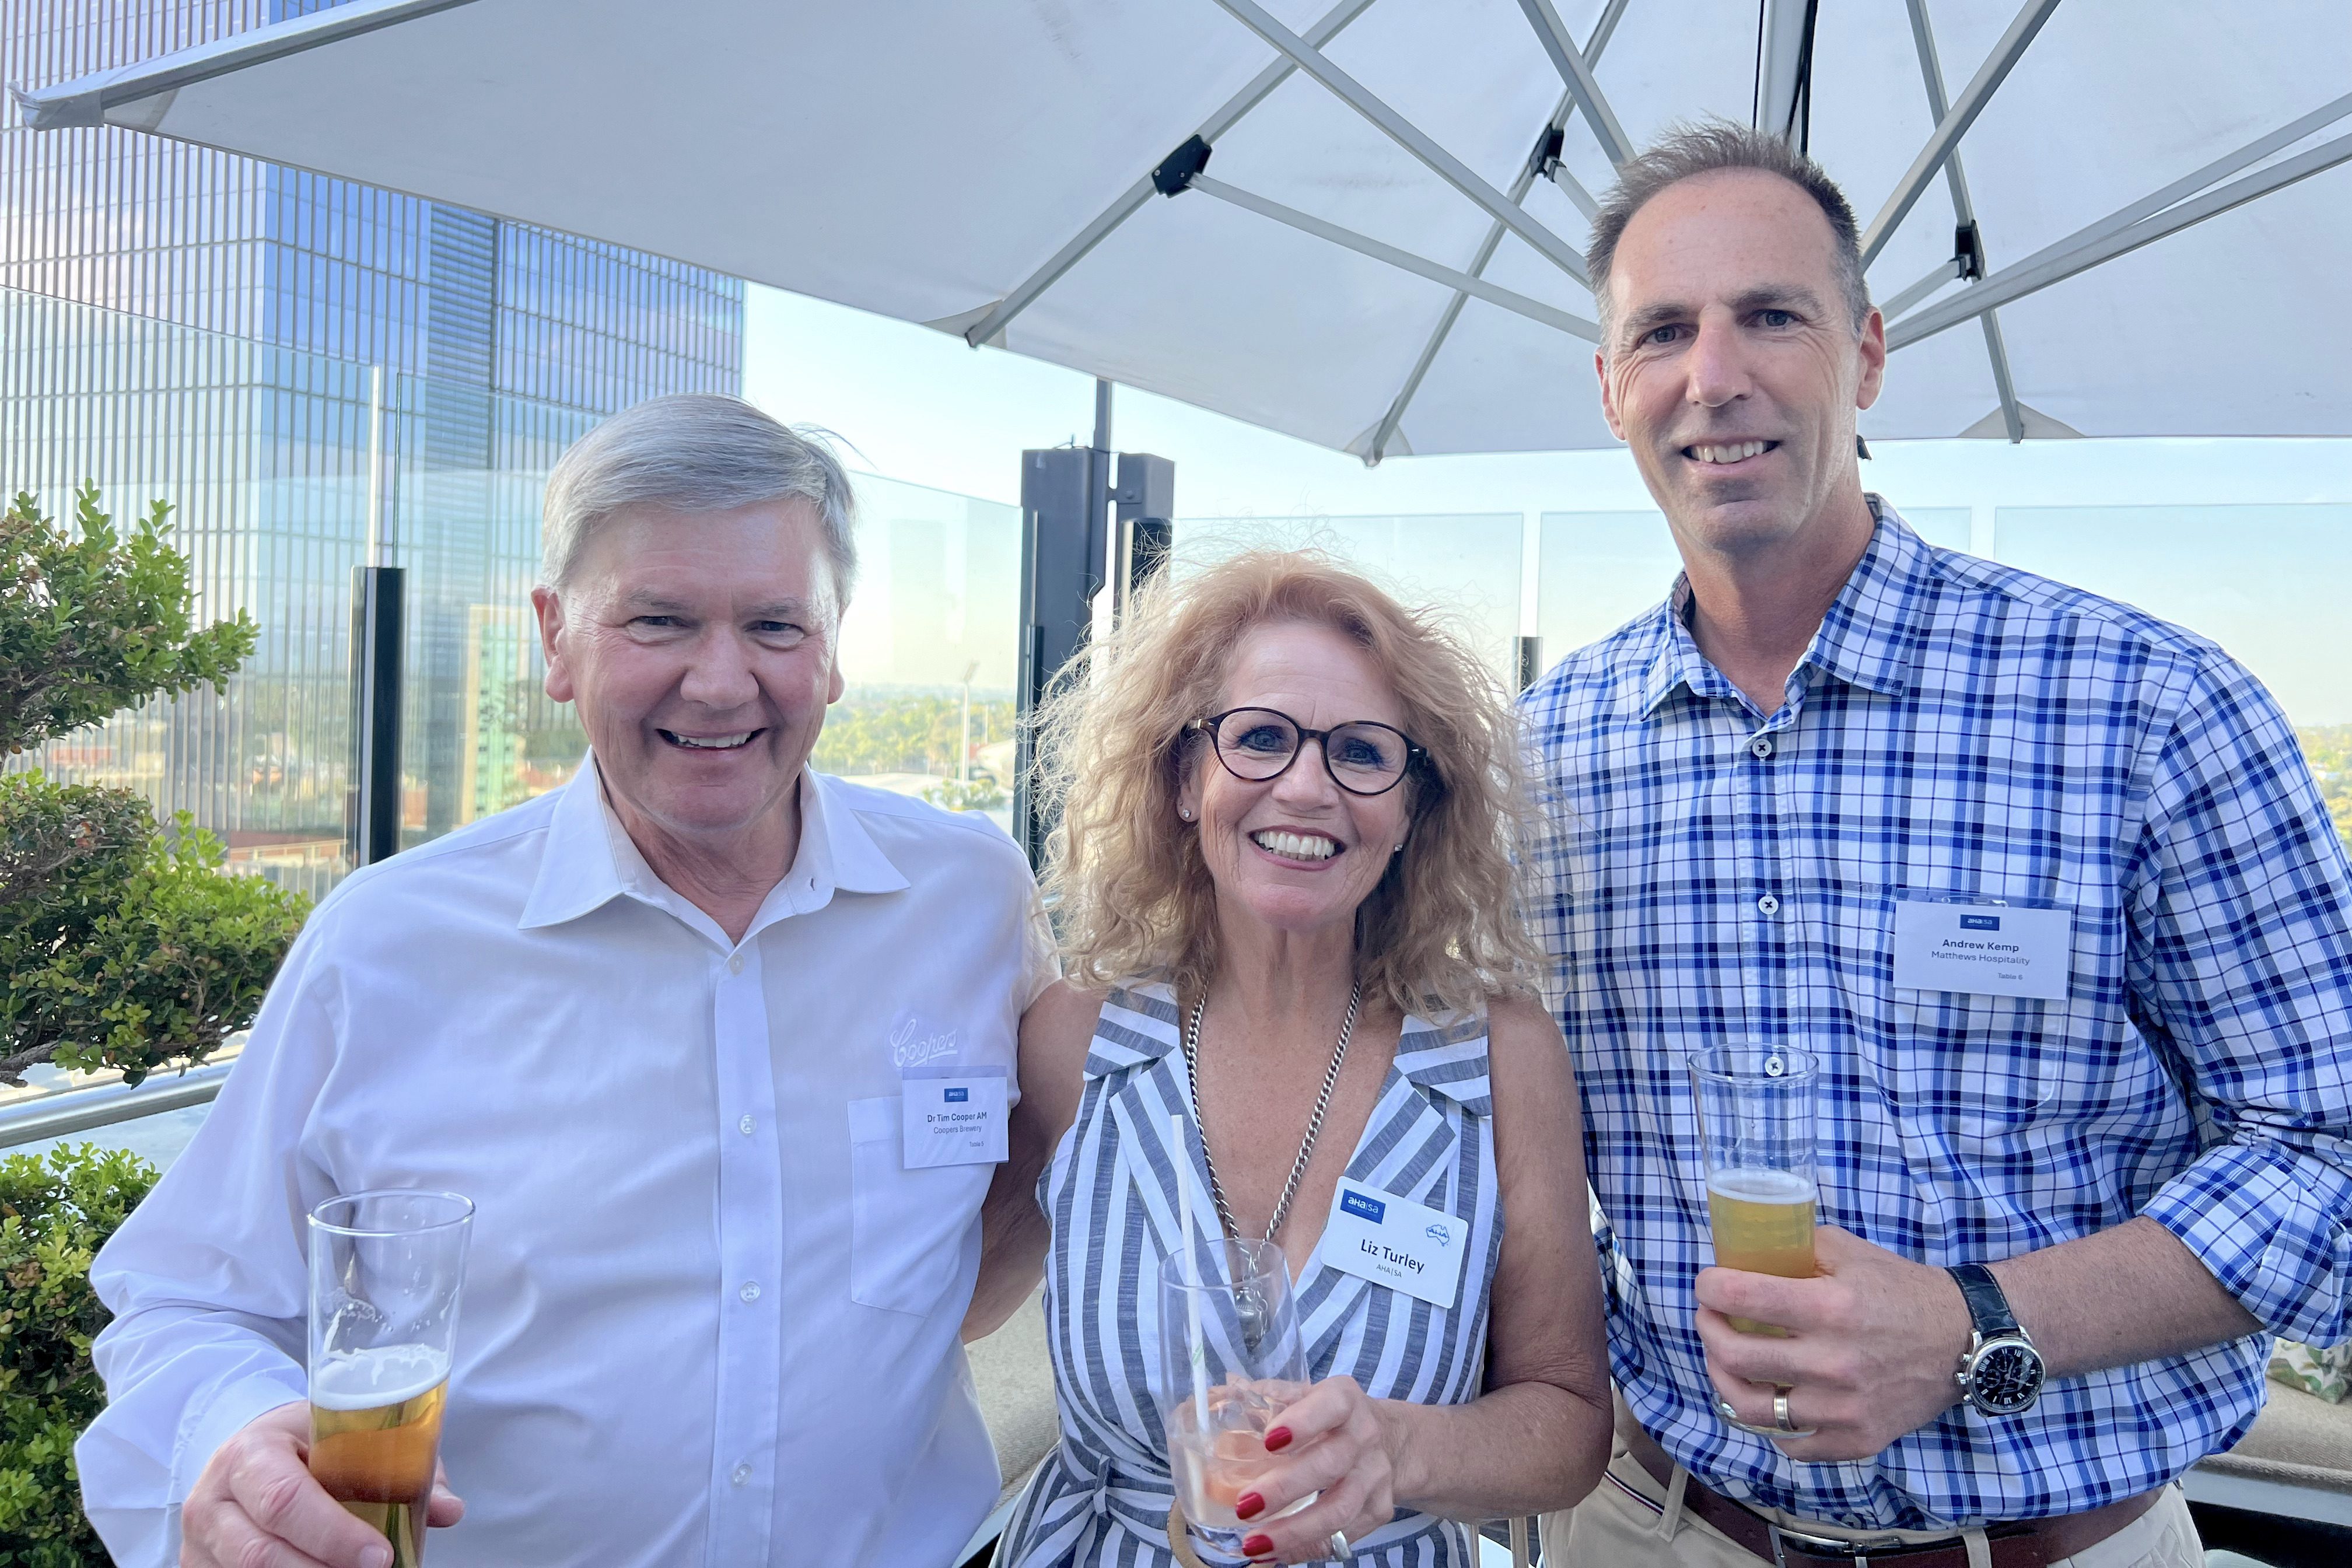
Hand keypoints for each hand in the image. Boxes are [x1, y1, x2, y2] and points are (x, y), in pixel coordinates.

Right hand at [180, 1401, 463, 1567]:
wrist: (250, 1448)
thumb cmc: (307, 1442)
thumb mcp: (347, 1436)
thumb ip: (400, 1468)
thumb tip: (449, 1509)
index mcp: (250, 1453)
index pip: (286, 1500)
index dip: (333, 1534)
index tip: (380, 1555)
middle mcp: (213, 1499)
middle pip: (260, 1553)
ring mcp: (201, 1540)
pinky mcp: (199, 1567)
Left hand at [1228, 1376, 1396, 1563]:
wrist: (1391, 1441)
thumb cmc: (1331, 1417)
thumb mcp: (1306, 1396)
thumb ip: (1267, 1397)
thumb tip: (1221, 1393)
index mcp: (1344, 1400)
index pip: (1331, 1405)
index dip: (1302, 1423)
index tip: (1269, 1441)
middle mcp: (1364, 1436)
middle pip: (1330, 1464)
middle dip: (1285, 1488)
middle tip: (1244, 1507)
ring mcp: (1374, 1476)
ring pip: (1339, 1509)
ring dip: (1294, 1531)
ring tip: (1253, 1544)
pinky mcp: (1378, 1510)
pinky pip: (1342, 1537)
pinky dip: (1306, 1549)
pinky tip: (1274, 1556)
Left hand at [1695, 1226, 1973, 1462]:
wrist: (1965, 1339)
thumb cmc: (1903, 1290)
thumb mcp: (1850, 1251)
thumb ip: (1798, 1246)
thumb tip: (1747, 1249)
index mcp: (1829, 1308)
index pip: (1742, 1298)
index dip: (1710, 1287)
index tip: (1708, 1283)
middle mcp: (1833, 1362)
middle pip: (1735, 1356)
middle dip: (1709, 1330)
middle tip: (1710, 1317)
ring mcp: (1844, 1408)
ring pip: (1753, 1408)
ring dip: (1725, 1380)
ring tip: (1723, 1361)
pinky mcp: (1857, 1439)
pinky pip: (1792, 1443)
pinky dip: (1771, 1425)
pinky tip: (1768, 1399)